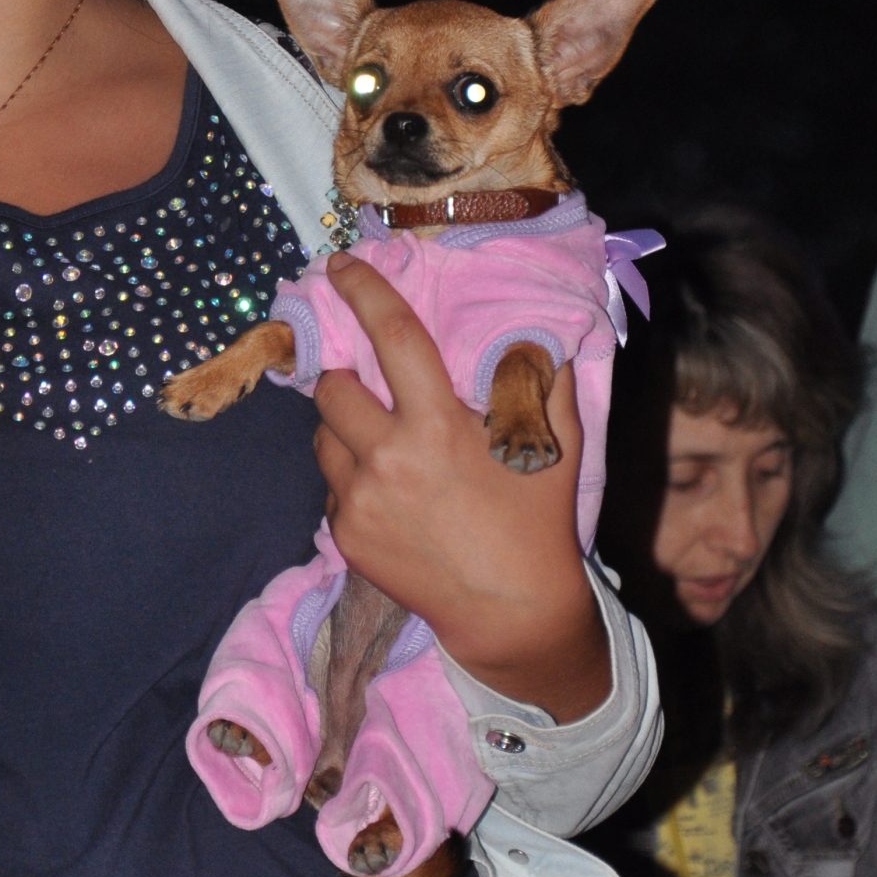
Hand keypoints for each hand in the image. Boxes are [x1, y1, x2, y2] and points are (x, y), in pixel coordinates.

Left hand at [311, 253, 608, 720]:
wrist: (511, 611)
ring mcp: (358, 500)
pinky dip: (350, 478)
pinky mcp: (345, 535)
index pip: (390, 336)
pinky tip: (389, 495)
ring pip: (323, 437)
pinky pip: (331, 485)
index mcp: (436, 424)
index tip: (340, 265)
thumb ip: (541, 379)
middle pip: (333, 389)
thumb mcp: (553, 443)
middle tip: (373, 388)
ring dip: (345, 429)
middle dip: (346, 379)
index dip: (362, 292)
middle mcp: (387, 457)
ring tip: (385, 445)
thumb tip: (535, 330)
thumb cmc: (537, 520)